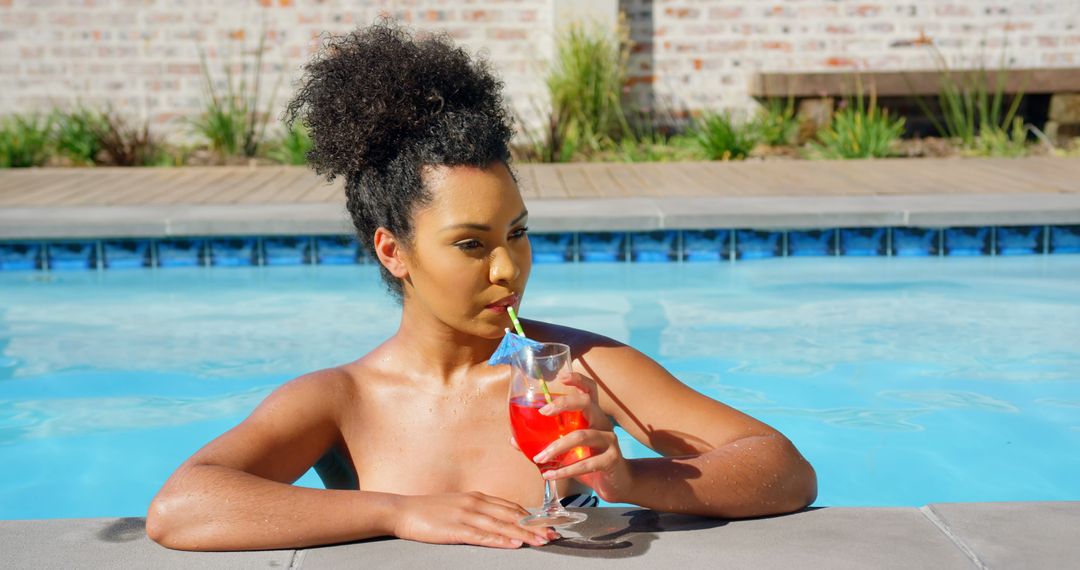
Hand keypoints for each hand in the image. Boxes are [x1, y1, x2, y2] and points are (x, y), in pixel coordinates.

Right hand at [393, 492, 557, 547]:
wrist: (402, 510)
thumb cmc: (429, 511)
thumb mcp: (459, 505)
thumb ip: (479, 510)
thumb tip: (500, 519)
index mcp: (478, 497)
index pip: (512, 507)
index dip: (532, 516)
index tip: (549, 524)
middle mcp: (475, 503)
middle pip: (512, 516)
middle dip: (535, 526)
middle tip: (554, 534)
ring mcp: (466, 515)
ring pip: (501, 526)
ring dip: (524, 534)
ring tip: (541, 541)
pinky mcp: (455, 529)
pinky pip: (482, 536)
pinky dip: (500, 540)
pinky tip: (513, 543)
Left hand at [529, 373, 633, 501]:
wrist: (615, 483)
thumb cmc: (588, 460)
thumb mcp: (566, 450)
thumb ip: (544, 442)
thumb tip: (513, 439)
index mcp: (591, 415)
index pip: (589, 390)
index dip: (578, 380)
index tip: (561, 377)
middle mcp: (602, 422)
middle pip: (587, 403)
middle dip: (564, 403)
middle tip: (543, 412)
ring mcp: (609, 440)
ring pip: (582, 436)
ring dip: (557, 447)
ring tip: (539, 458)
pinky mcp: (611, 459)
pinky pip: (586, 463)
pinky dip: (565, 470)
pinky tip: (549, 475)